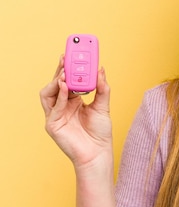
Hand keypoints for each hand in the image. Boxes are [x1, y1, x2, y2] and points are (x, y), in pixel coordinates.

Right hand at [39, 56, 111, 170]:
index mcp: (73, 101)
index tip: (72, 53)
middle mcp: (62, 106)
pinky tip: (66, 87)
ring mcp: (55, 115)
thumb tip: (101, 70)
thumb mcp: (103, 106)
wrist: (98, 152)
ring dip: (55, 82)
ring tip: (64, 73)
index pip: (67, 80)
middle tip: (65, 58)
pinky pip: (53, 107)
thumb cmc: (99, 132)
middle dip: (59, 70)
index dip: (68, 68)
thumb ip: (102, 88)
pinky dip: (60, 96)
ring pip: (47, 93)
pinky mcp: (52, 124)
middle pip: (55, 84)